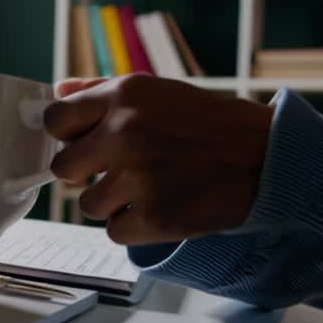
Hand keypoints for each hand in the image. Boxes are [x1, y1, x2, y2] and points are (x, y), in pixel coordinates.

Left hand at [44, 76, 273, 245]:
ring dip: (114, 202)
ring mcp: (139, 176)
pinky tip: (162, 207)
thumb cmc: (208, 124)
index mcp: (123, 96)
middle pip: (63, 168)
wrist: (266, 157)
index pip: (55, 120)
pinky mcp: (155, 215)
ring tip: (150, 188)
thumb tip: (58, 92)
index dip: (66, 137)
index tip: (82, 145)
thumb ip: (101, 91)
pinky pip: (115, 231)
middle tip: (117, 172)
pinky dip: (135, 226)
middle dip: (84, 174)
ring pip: (89, 204)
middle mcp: (126, 132)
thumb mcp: (156, 92)